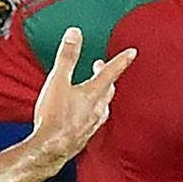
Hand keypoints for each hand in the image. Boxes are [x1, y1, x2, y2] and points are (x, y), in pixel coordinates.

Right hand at [29, 26, 134, 169]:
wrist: (50, 149)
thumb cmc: (53, 116)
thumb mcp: (57, 81)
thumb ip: (67, 57)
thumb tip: (75, 33)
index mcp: (92, 93)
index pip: (111, 73)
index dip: (121, 61)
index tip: (132, 52)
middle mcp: (97, 109)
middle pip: (107, 90)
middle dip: (106, 76)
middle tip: (100, 66)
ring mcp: (91, 124)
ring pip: (103, 106)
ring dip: (101, 95)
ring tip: (95, 90)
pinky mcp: (84, 136)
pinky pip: (94, 120)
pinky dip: (92, 112)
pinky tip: (84, 115)